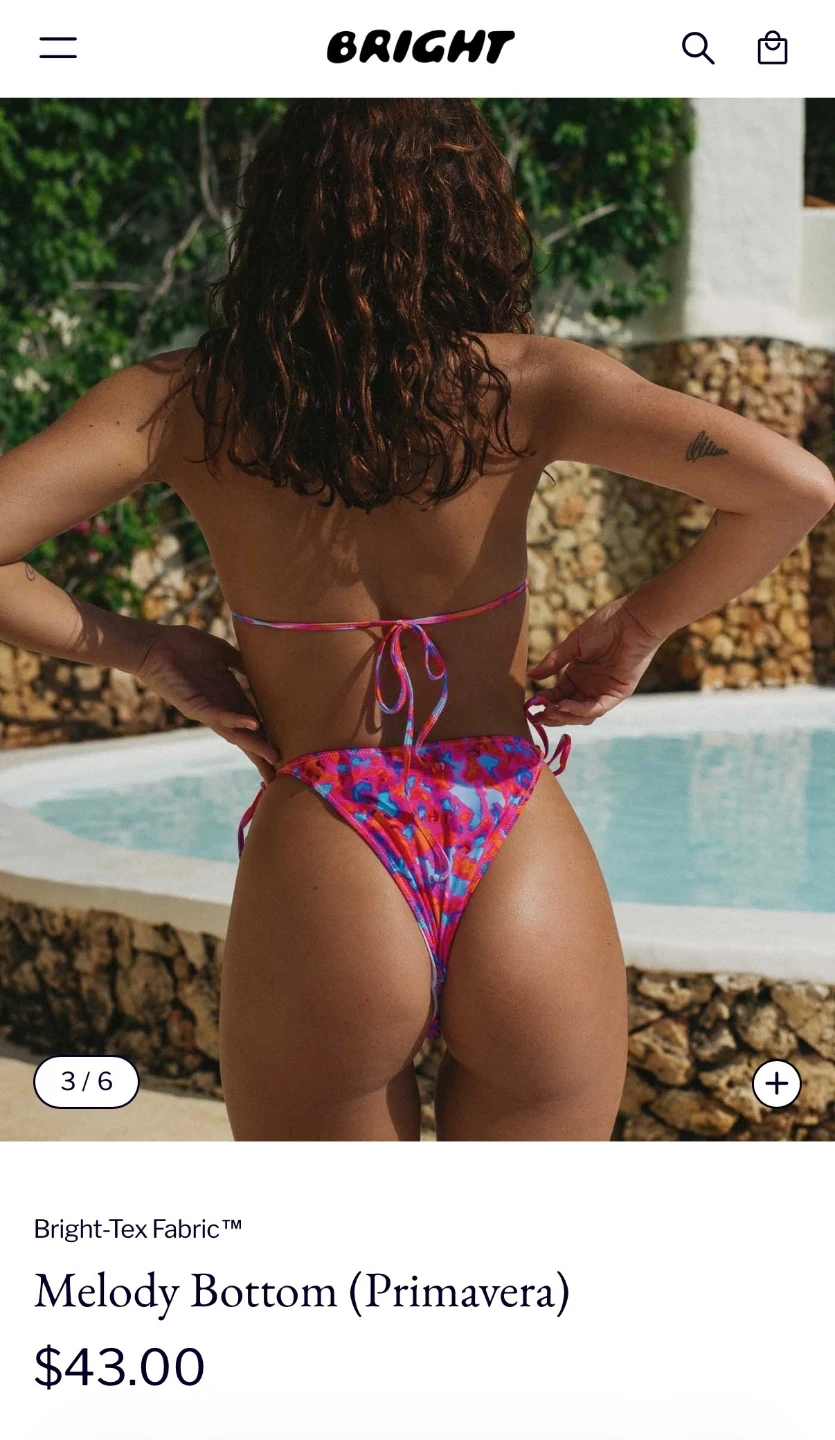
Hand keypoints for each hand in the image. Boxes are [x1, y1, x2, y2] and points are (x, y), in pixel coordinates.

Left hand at [134, 625, 279, 780]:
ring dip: (253, 745)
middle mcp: (219, 707)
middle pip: (245, 736)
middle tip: (281, 772)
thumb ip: (239, 662)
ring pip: (234, 732)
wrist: (154, 644)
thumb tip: (259, 666)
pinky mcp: (193, 704)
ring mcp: (206, 709)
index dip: (268, 736)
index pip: (253, 721)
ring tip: (273, 757)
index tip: (284, 751)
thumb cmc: (183, 646)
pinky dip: (236, 720)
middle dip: (261, 754)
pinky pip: (217, 715)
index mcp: (228, 696)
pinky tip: (253, 725)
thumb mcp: (220, 654)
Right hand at [527, 597, 662, 725]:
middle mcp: (590, 687)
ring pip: (582, 714)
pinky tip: (565, 706)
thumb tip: (530, 676)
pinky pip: (597, 708)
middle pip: (569, 710)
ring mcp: (604, 692)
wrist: (631, 620)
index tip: (530, 705)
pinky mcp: (617, 694)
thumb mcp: (573, 645)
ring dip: (565, 716)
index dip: (545, 702)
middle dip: (552, 715)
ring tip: (549, 712)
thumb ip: (553, 662)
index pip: (558, 695)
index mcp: (578, 675)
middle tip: (536, 717)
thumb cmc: (604, 626)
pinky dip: (581, 710)